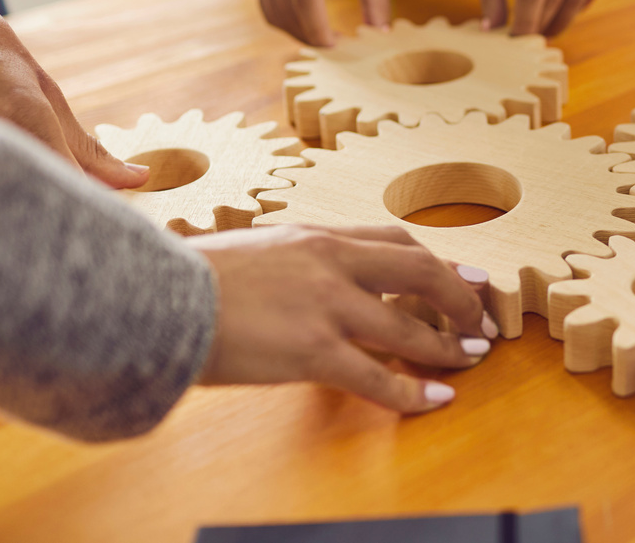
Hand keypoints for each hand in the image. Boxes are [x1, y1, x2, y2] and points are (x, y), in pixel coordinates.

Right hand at [194, 224, 496, 412]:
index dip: (440, 262)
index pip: (397, 241)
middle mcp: (331, 262)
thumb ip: (298, 260)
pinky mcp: (312, 350)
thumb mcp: (259, 249)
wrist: (153, 296)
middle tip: (481, 321)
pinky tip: (435, 399)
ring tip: (469, 359)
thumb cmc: (194, 277)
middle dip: (460, 298)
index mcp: (318, 236)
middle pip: (421, 272)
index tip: (467, 278)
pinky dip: (412, 391)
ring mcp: (326, 305)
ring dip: (446, 345)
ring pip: (409, 327)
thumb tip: (321, 279)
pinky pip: (377, 376)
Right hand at [259, 0, 390, 45]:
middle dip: (311, 36)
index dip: (319, 27)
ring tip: (326, 40)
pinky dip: (286, 23)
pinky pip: (268, 7)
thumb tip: (379, 35)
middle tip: (338, 49)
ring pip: (275, 12)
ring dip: (298, 33)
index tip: (338, 47)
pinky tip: (307, 27)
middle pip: (289, 8)